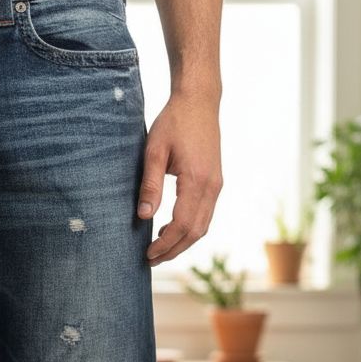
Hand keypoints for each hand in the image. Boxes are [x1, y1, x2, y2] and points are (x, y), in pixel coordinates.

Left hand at [137, 91, 222, 264]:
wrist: (199, 101)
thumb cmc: (174, 122)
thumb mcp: (154, 150)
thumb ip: (149, 185)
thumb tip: (143, 216)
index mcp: (197, 180)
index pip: (183, 224)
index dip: (165, 244)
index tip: (148, 254)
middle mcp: (212, 186)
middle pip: (196, 232)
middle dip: (173, 250)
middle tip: (151, 260)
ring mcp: (217, 185)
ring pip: (203, 226)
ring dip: (182, 242)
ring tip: (159, 251)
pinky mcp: (216, 182)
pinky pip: (205, 214)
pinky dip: (190, 229)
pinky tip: (171, 231)